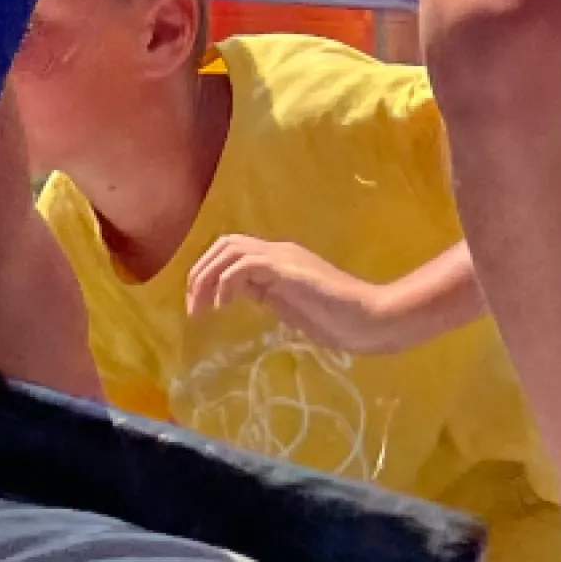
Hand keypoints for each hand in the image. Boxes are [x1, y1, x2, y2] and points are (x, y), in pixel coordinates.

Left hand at [187, 235, 414, 356]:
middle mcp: (279, 251)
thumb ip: (267, 294)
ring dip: (208, 276)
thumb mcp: (291, 305)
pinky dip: (226, 282)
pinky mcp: (288, 270)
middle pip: (225, 243)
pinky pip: (246, 264)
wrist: (368, 318)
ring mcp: (284, 258)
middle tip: (192, 307)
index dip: (208, 273)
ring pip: (231, 248)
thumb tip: (238, 292)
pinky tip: (224, 305)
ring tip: (202, 307)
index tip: (199, 306)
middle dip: (201, 271)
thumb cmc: (337, 318)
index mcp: (279, 259)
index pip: (233, 251)